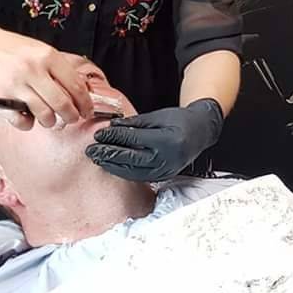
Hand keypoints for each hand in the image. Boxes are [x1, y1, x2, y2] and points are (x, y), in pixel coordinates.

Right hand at [0, 34, 93, 129]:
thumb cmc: (16, 51)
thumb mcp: (42, 51)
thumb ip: (60, 69)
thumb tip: (81, 92)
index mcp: (48, 56)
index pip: (75, 85)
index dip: (85, 103)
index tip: (87, 111)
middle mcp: (32, 69)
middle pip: (61, 103)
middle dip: (71, 116)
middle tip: (72, 118)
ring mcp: (16, 84)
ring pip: (43, 113)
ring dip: (51, 121)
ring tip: (50, 119)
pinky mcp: (0, 96)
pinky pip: (20, 120)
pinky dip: (28, 124)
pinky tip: (29, 119)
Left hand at [85, 98, 223, 181]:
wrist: (201, 132)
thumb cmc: (181, 121)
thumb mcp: (159, 116)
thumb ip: (135, 123)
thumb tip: (112, 126)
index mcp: (167, 140)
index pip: (134, 140)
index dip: (114, 137)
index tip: (98, 135)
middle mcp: (167, 158)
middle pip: (131, 159)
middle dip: (108, 155)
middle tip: (91, 151)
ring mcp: (166, 170)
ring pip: (134, 171)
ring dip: (113, 166)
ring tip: (97, 159)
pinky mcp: (164, 176)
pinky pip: (140, 176)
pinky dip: (125, 171)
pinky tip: (113, 166)